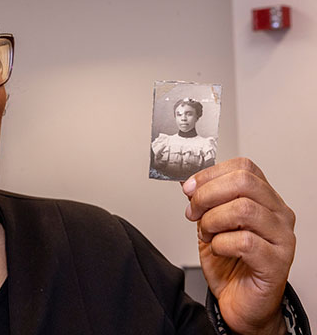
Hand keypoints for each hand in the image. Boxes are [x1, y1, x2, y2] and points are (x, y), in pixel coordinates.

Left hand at [182, 158, 295, 334]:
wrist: (239, 302)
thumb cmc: (229, 263)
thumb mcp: (210, 224)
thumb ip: (203, 202)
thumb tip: (187, 181)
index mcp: (264, 199)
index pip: (243, 167)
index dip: (210, 174)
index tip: (188, 188)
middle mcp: (278, 213)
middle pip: (243, 182)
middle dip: (207, 195)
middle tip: (193, 213)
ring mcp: (281, 237)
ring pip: (243, 209)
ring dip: (213, 220)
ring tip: (207, 234)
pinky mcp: (277, 262)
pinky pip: (244, 241)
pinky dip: (220, 244)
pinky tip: (218, 250)